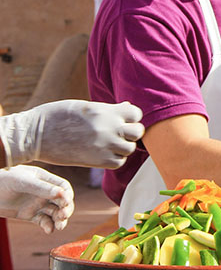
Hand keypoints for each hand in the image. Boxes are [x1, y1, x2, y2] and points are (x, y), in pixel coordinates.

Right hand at [0, 100, 144, 168]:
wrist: (34, 135)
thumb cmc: (56, 116)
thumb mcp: (84, 106)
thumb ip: (107, 109)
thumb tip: (127, 107)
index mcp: (105, 111)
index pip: (136, 113)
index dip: (131, 116)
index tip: (122, 119)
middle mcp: (109, 128)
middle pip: (137, 132)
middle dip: (131, 132)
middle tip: (119, 132)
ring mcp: (104, 146)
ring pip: (129, 148)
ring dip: (123, 146)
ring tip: (109, 143)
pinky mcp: (97, 161)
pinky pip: (119, 162)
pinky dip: (115, 159)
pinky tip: (104, 153)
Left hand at [0, 165, 73, 232]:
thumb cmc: (4, 180)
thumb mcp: (23, 182)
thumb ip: (42, 188)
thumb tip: (63, 194)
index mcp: (45, 179)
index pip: (63, 187)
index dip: (67, 195)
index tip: (66, 202)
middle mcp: (44, 192)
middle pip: (62, 201)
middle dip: (66, 209)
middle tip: (63, 216)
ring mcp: (37, 203)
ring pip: (55, 213)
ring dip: (60, 220)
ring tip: (59, 227)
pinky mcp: (30, 215)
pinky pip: (44, 221)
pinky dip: (48, 226)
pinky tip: (48, 230)